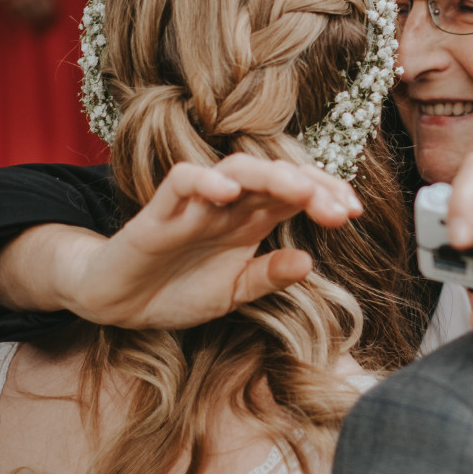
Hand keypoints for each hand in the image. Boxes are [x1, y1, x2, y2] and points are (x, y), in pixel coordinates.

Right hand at [54, 154, 364, 329]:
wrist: (118, 304)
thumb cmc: (178, 289)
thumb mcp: (233, 293)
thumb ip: (268, 277)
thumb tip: (310, 263)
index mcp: (252, 219)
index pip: (298, 194)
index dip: (327, 195)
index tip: (354, 213)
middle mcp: (230, 205)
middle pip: (276, 176)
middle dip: (310, 186)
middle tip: (338, 209)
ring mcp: (195, 205)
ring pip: (236, 170)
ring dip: (269, 176)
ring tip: (297, 191)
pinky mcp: (158, 213)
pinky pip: (180, 182)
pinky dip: (203, 181)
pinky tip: (227, 193)